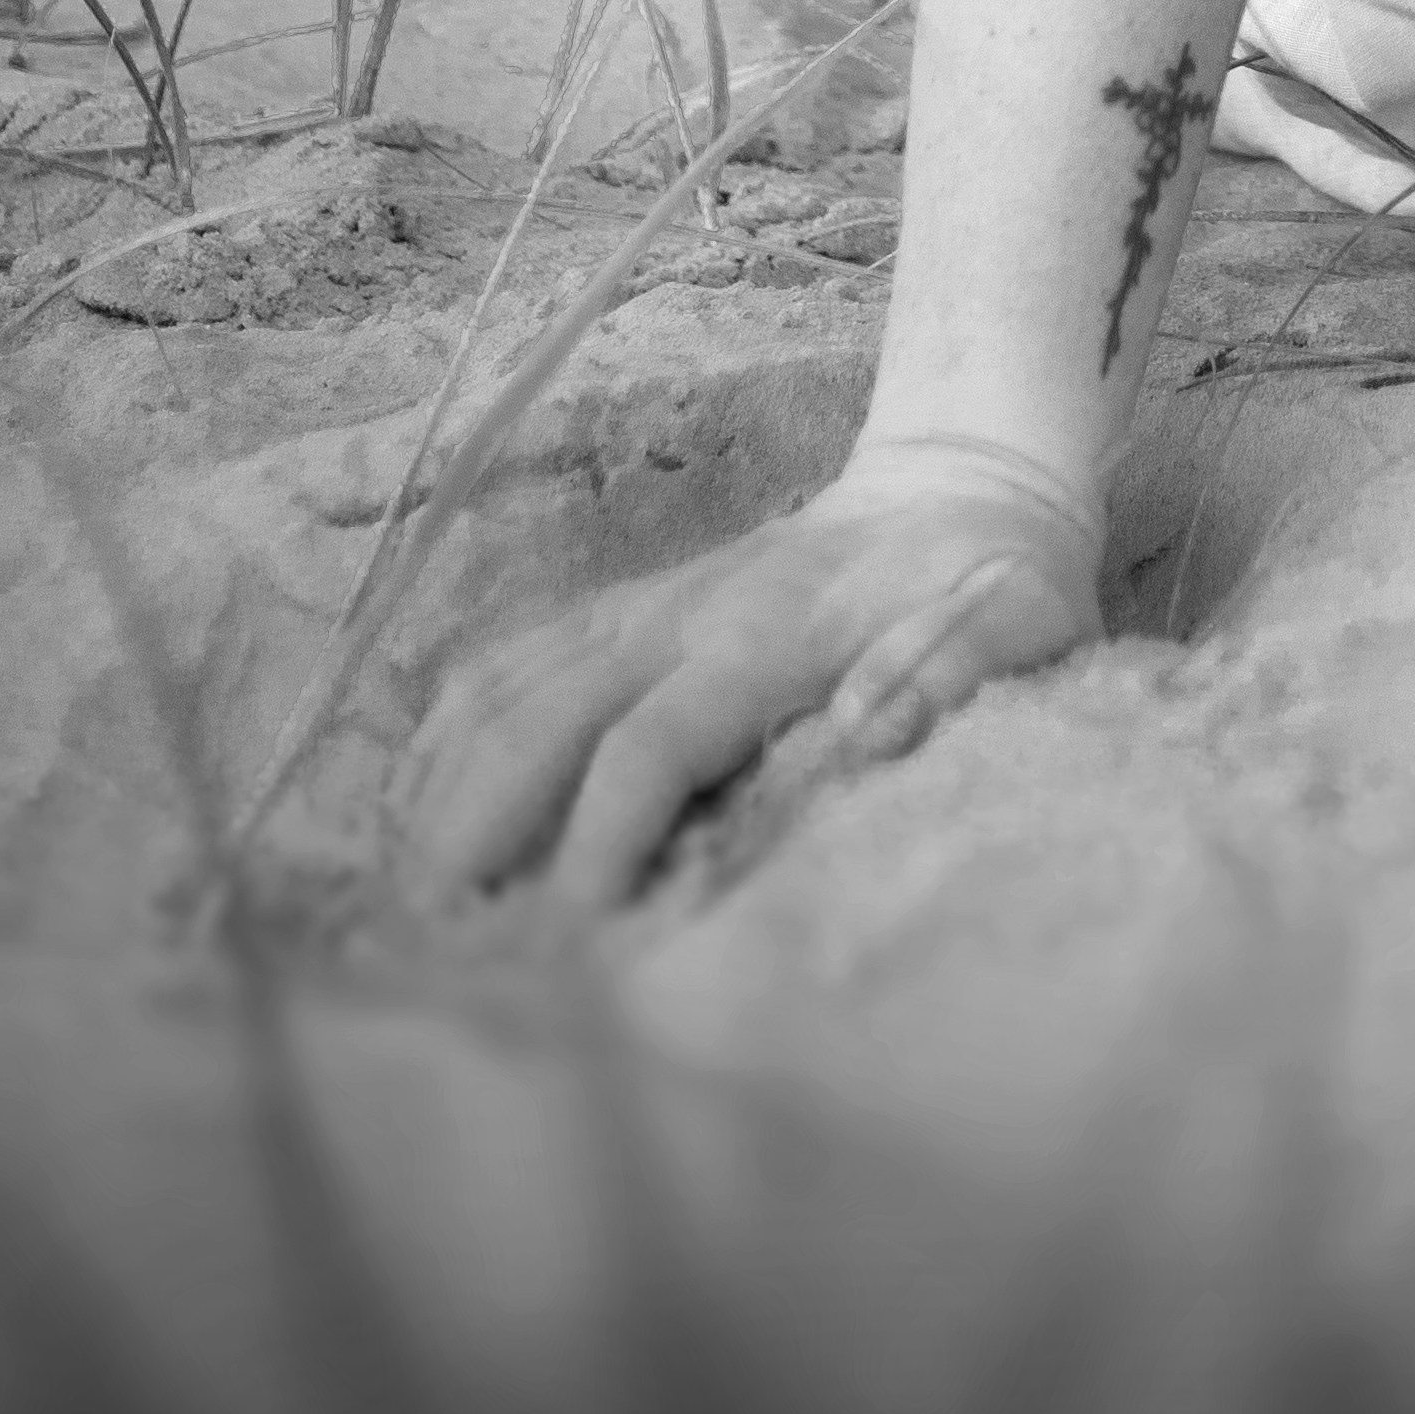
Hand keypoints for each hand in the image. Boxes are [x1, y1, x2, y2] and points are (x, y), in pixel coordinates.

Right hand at [394, 431, 1102, 911]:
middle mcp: (681, 617)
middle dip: (477, 825)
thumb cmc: (993, 579)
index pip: (651, 744)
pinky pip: (513, 658)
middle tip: (435, 936)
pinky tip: (416, 798)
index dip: (602, 838)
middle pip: (540, 717)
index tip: (570, 934)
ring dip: (445, 782)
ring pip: (506, 682)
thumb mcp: (1012, 626)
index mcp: (767, 638)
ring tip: (402, 892)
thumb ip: (943, 675)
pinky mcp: (628, 609)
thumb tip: (862, 735)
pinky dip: (451, 727)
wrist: (963, 477)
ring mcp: (645, 606)